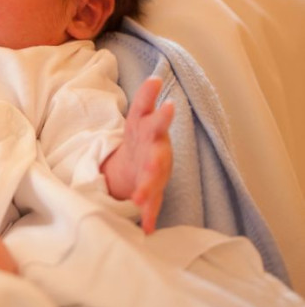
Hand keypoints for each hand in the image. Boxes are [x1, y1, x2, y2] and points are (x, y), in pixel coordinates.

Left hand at [101, 76, 174, 233]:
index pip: (149, 116)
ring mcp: (154, 171)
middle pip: (156, 153)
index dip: (158, 109)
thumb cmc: (141, 138)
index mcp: (148, 130)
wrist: (141, 164)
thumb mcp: (140, 117)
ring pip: (153, 180)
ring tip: (139, 198)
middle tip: (154, 163)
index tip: (168, 101)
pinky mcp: (151, 190)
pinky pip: (149, 203)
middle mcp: (155, 151)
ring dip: (147, 188)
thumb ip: (147, 99)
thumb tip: (154, 78)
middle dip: (155, 158)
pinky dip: (147, 215)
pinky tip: (145, 228)